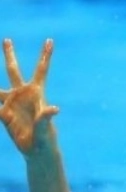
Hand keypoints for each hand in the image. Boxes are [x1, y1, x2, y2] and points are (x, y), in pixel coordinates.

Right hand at [0, 38, 58, 155]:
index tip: (50, 40)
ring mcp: (11, 103)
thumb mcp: (45, 130)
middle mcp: (22, 95)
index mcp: (36, 95)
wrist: (37, 152)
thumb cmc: (45, 141)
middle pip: (13, 71)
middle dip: (9, 55)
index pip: (41, 71)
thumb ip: (46, 118)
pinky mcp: (3, 113)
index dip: (45, 56)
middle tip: (7, 39)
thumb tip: (55, 109)